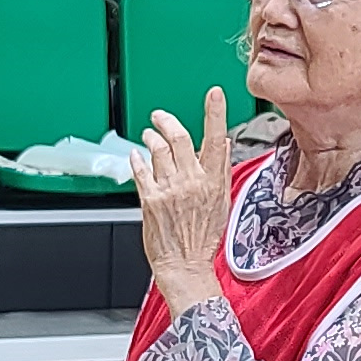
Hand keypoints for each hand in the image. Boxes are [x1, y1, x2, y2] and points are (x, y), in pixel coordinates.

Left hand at [134, 88, 234, 320]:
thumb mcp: (221, 203)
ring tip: (149, 137)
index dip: (215, 113)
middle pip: (180, 138)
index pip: (217, 140)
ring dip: (151, 139)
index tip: (215, 94)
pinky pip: (141, 170)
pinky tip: (137, 155)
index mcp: (214, 182)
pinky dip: (138, 158)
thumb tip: (224, 144)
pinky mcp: (150, 199)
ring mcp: (170, 189)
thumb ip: (221, 171)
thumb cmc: (202, 240)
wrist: (184, 266)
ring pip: (158, 150)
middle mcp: (192, 182)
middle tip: (160, 116)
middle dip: (167, 121)